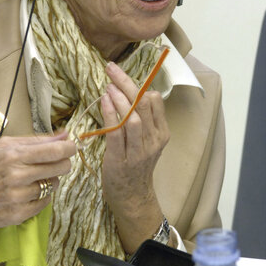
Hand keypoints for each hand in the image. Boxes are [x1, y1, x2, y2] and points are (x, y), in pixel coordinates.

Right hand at [0, 132, 74, 265]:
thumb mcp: (4, 147)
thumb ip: (36, 140)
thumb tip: (65, 135)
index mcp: (13, 155)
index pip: (55, 150)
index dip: (70, 148)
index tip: (72, 147)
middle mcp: (16, 176)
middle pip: (60, 167)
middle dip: (62, 164)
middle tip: (54, 163)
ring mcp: (18, 196)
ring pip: (54, 184)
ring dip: (49, 180)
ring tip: (33, 179)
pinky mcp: (19, 214)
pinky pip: (46, 202)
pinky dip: (41, 196)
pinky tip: (27, 193)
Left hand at [100, 61, 169, 251]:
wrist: (132, 197)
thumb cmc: (135, 166)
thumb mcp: (146, 141)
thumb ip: (143, 120)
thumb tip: (131, 92)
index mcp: (161, 132)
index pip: (155, 101)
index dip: (138, 84)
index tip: (121, 74)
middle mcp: (153, 140)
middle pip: (144, 104)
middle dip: (127, 82)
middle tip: (111, 67)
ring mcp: (139, 151)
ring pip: (134, 117)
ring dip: (120, 98)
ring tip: (108, 84)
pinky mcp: (121, 159)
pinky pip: (117, 132)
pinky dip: (111, 114)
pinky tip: (104, 101)